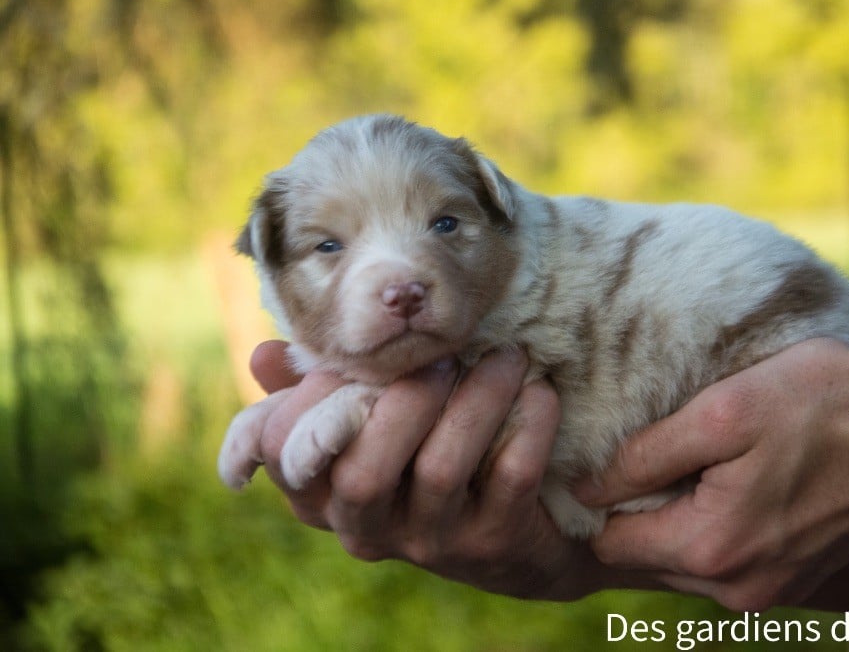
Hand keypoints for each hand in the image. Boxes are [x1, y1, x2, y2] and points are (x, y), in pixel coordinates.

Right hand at [246, 340, 655, 599]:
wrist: (517, 540)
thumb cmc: (424, 461)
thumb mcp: (368, 431)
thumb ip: (319, 395)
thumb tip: (261, 356)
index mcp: (324, 496)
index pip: (286, 459)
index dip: (309, 403)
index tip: (354, 357)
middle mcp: (369, 528)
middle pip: (364, 473)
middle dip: (404, 400)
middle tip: (445, 353)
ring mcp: (433, 541)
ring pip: (441, 467)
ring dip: (476, 399)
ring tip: (506, 355)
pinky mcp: (495, 542)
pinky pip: (511, 476)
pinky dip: (528, 425)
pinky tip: (539, 391)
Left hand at [575, 338, 848, 611]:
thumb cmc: (826, 408)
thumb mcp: (723, 412)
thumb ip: (645, 457)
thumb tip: (587, 489)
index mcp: (712, 549)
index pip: (611, 544)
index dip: (602, 499)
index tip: (618, 456)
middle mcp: (737, 589)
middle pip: (646, 557)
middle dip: (641, 508)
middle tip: (662, 451)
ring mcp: (771, 591)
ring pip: (684, 560)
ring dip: (681, 515)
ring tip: (706, 460)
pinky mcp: (794, 581)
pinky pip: (726, 562)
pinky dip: (718, 526)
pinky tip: (739, 479)